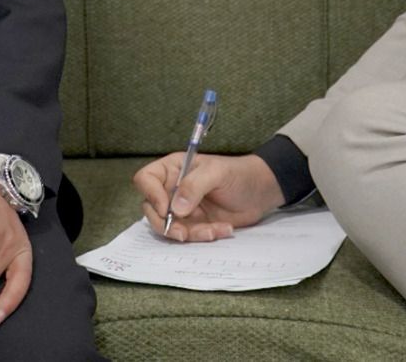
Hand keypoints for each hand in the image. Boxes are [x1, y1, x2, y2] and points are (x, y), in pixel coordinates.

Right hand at [132, 153, 285, 241]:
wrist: (260, 192)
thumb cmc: (238, 174)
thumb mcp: (217, 173)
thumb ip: (194, 185)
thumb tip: (175, 208)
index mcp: (173, 169)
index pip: (146, 179)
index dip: (151, 195)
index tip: (167, 209)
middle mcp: (172, 190)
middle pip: (151, 210)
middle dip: (166, 225)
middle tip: (183, 234)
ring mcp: (182, 209)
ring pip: (169, 228)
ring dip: (189, 234)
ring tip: (213, 231)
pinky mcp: (193, 225)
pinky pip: (188, 236)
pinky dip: (203, 237)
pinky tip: (223, 229)